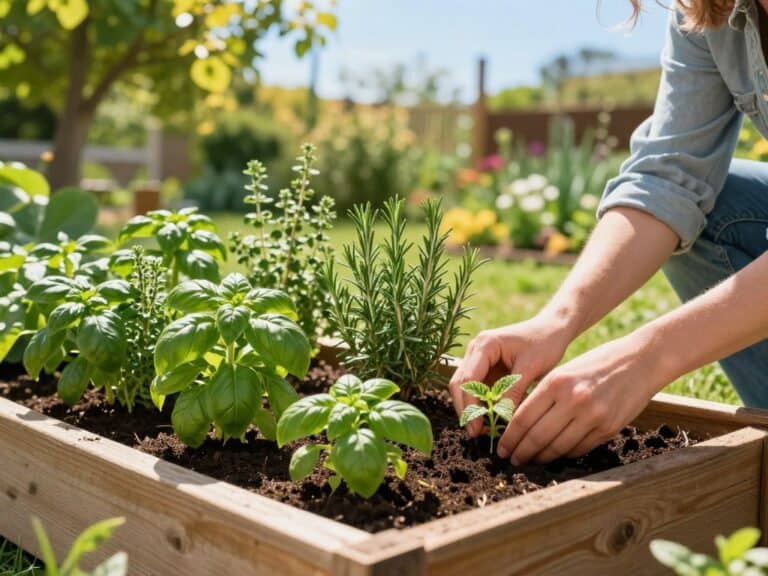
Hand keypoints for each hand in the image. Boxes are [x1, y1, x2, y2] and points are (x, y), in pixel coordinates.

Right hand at [449, 314, 572, 436]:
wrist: (552, 330)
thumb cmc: (544, 343)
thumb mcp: (530, 367)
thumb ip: (513, 391)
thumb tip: (500, 419)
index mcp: (484, 345)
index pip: (468, 379)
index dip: (469, 406)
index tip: (476, 428)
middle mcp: (475, 351)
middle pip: (459, 385)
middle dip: (466, 410)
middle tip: (476, 434)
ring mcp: (478, 360)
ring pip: (465, 390)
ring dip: (472, 410)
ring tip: (485, 431)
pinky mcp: (485, 370)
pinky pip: (478, 391)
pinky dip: (482, 406)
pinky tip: (491, 421)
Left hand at [497, 331, 666, 464]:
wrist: (640, 361)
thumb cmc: (596, 364)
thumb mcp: (564, 372)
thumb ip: (543, 395)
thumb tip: (519, 423)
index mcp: (556, 382)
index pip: (523, 417)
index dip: (509, 437)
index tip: (501, 448)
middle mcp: (573, 400)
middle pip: (537, 437)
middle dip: (521, 452)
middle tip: (511, 459)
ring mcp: (593, 416)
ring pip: (557, 447)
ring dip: (541, 457)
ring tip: (531, 460)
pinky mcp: (608, 429)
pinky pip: (578, 448)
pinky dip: (563, 454)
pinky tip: (555, 454)